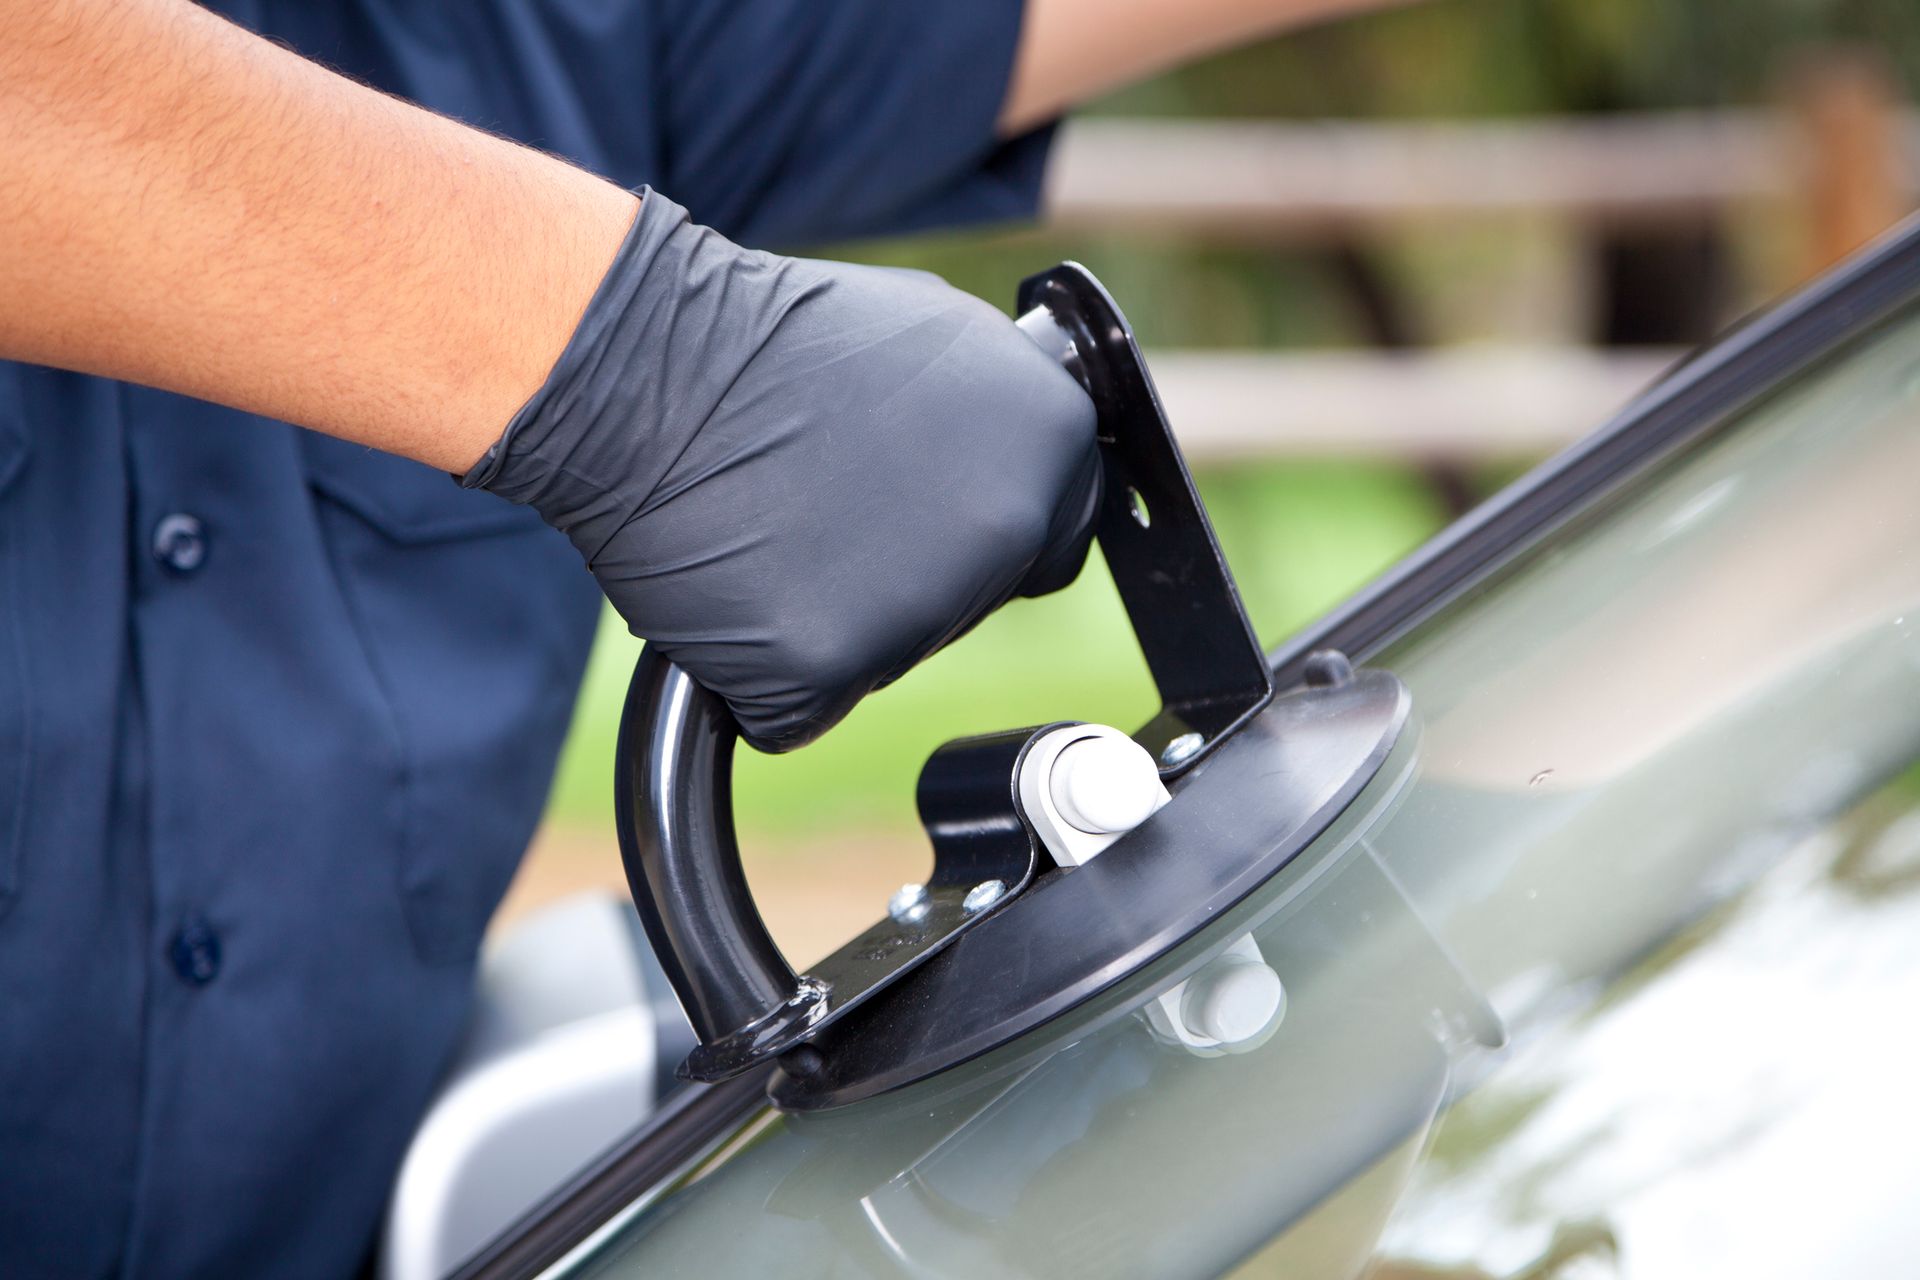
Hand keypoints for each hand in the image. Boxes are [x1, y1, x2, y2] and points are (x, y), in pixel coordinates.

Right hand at [468, 190, 1100, 750]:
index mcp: (1048, 436)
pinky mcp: (824, 670)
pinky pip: (800, 709)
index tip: (922, 513)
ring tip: (774, 532)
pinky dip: (762, 675)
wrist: (640, 372)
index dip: (983, 531)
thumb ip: (1002, 410)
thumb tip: (1033, 453)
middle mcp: (1005, 527)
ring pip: (890, 658)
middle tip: (828, 511)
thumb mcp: (934, 333)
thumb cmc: (771, 341)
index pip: (1054, 536)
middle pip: (974, 605)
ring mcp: (920, 607)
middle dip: (912, 577)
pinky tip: (734, 593)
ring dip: (837, 622)